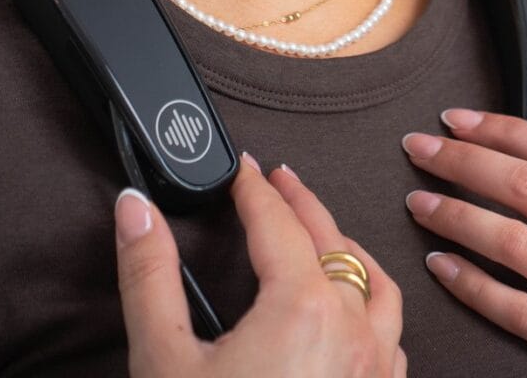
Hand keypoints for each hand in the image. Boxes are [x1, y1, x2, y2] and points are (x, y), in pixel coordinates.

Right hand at [115, 152, 405, 376]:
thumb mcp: (163, 359)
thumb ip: (149, 276)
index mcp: (304, 308)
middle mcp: (354, 331)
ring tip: (320, 232)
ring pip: (378, 284)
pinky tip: (352, 308)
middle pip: (333, 242)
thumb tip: (135, 212)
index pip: (279, 223)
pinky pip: (391, 333)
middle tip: (276, 181)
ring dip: (347, 248)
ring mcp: (376, 369)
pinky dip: (371, 301)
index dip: (255, 188)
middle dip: (301, 204)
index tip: (241, 168)